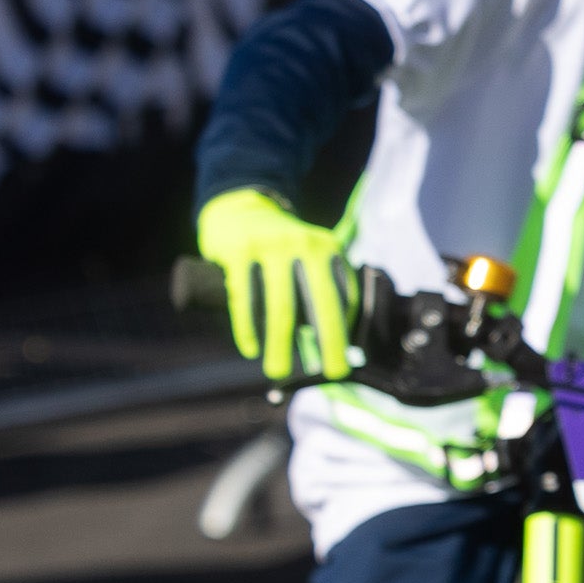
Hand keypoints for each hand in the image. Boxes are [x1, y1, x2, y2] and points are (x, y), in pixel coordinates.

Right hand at [197, 190, 354, 382]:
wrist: (237, 209)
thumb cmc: (278, 248)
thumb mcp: (307, 256)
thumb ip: (318, 290)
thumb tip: (331, 343)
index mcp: (327, 247)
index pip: (342, 295)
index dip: (344, 329)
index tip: (346, 358)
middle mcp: (303, 244)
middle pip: (320, 301)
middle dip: (330, 341)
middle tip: (335, 373)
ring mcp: (270, 246)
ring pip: (280, 305)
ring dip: (281, 344)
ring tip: (278, 372)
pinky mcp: (238, 251)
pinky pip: (244, 297)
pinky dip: (247, 327)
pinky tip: (250, 349)